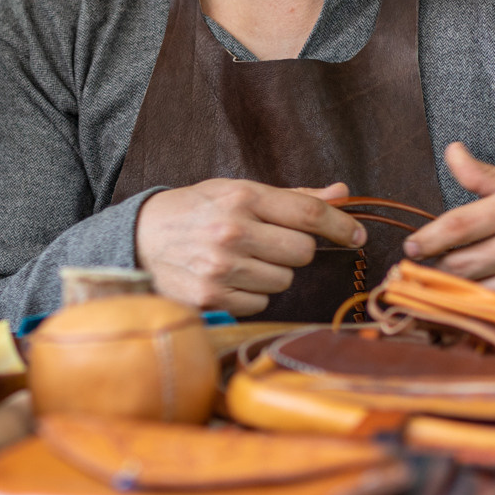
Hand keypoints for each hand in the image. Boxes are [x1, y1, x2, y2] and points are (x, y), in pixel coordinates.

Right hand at [134, 180, 364, 316]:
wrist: (137, 238)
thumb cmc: (194, 211)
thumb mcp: (235, 192)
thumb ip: (291, 197)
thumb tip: (343, 193)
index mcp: (241, 197)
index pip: (308, 214)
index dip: (341, 225)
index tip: (357, 234)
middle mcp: (232, 231)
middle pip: (302, 251)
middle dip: (293, 249)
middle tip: (267, 243)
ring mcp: (221, 268)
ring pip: (284, 280)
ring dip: (273, 273)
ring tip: (242, 260)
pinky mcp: (211, 297)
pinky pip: (261, 302)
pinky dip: (252, 293)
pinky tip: (228, 278)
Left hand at [403, 143, 494, 314]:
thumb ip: (484, 175)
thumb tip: (451, 150)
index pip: (460, 224)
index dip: (428, 239)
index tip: (410, 248)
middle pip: (463, 264)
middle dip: (440, 268)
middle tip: (429, 269)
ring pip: (480, 292)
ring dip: (460, 291)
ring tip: (454, 285)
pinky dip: (490, 311)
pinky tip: (482, 304)